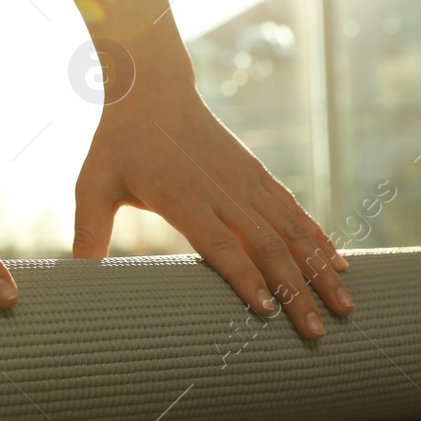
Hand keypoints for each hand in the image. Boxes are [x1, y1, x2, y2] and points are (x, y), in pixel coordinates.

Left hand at [72, 51, 351, 339]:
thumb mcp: (93, 185)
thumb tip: (75, 276)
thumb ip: (88, 231)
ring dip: (320, 270)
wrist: (153, 88)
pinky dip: (319, 239)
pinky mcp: (257, 175)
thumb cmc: (119, 143)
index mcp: (184, 197)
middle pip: (268, 248)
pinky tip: (338, 264)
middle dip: (296, 291)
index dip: (245, 278)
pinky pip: (294, 212)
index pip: (222, 245)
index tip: (267, 311)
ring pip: (292, 231)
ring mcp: (246, 182)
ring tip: (345, 307)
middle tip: (316, 332)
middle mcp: (223, 191)